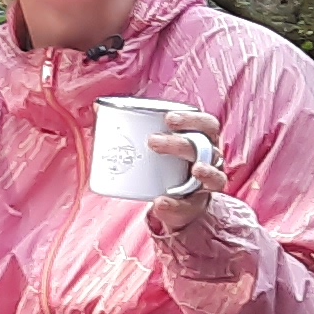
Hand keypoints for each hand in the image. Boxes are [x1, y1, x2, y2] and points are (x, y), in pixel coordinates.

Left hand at [139, 104, 227, 227]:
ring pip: (215, 176)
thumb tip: (99, 107)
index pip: (206, 124)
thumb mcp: (152, 145)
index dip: (192, 119)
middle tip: (153, 142)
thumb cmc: (164, 164)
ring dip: (205, 171)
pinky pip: (192, 206)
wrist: (173, 201)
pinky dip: (176, 205)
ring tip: (194, 170)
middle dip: (181, 143)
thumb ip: (129, 126)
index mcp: (201, 140)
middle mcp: (210, 160)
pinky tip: (161, 202)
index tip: (168, 118)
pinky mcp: (196, 206)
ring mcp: (207, 184)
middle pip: (206, 147)